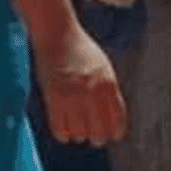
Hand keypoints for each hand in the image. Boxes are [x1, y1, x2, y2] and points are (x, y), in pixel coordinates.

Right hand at [34, 23, 127, 146]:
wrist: (57, 34)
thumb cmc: (81, 50)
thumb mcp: (103, 68)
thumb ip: (109, 93)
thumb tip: (112, 121)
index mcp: (108, 84)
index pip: (117, 122)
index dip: (114, 133)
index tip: (110, 135)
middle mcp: (92, 92)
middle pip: (99, 134)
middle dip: (96, 137)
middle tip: (92, 133)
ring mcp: (72, 96)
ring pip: (79, 135)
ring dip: (78, 135)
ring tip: (76, 126)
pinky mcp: (53, 99)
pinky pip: (60, 131)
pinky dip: (63, 134)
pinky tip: (65, 127)